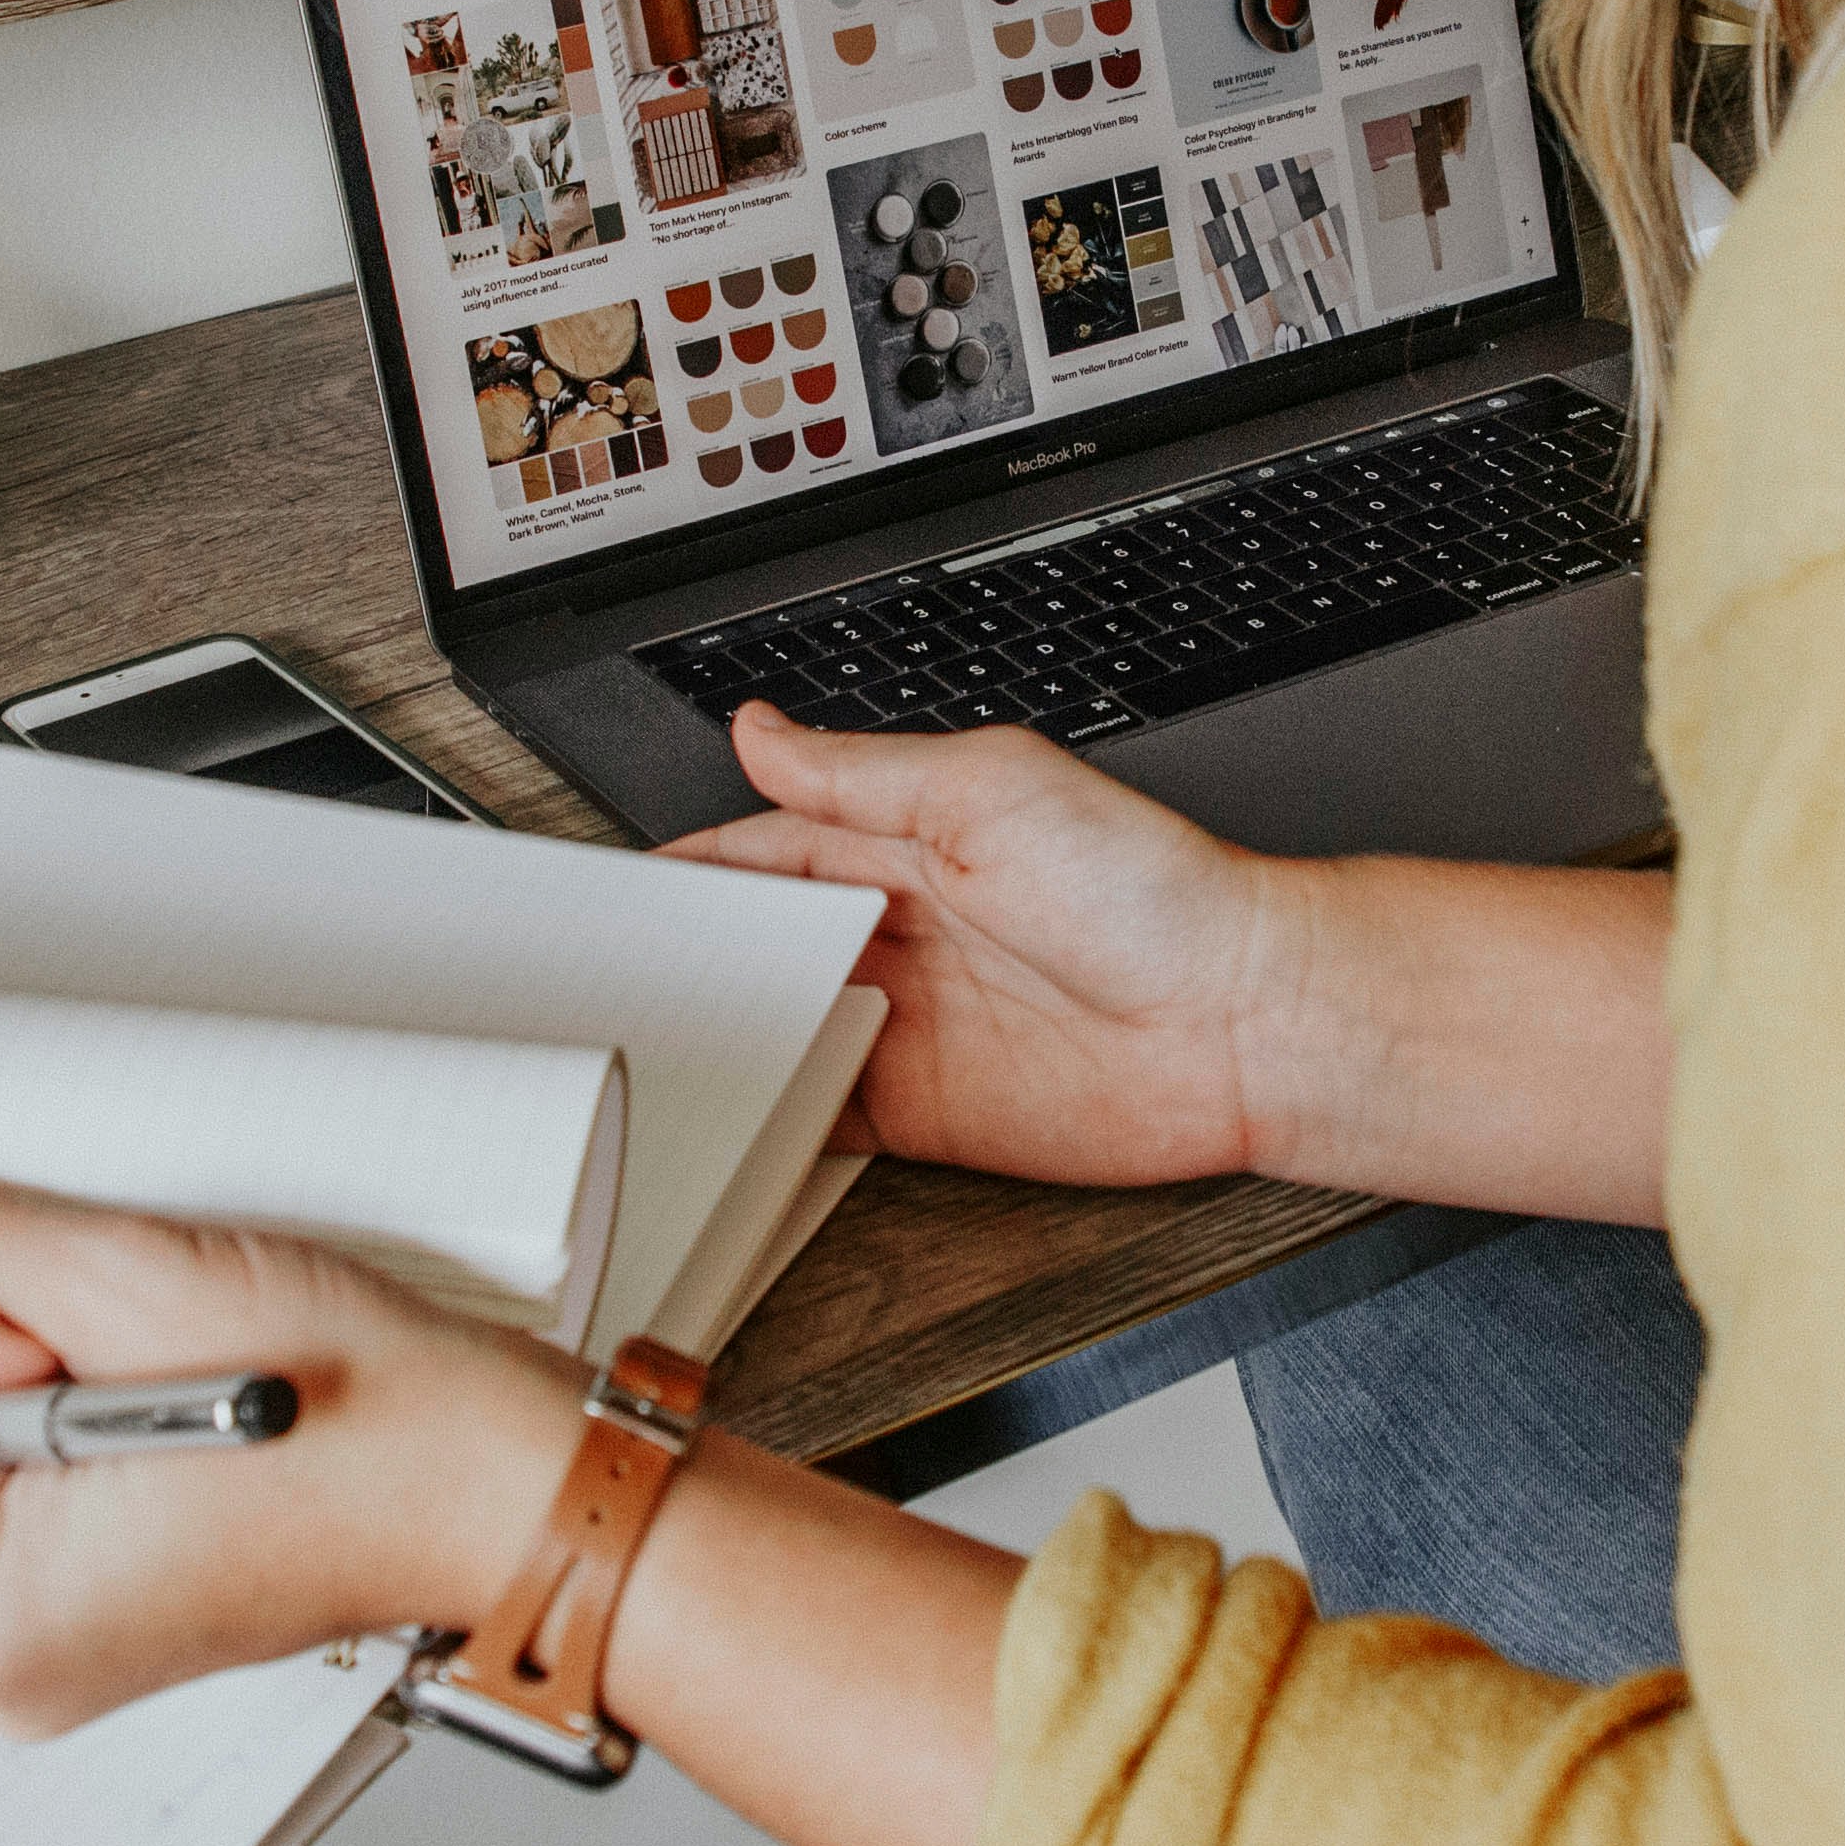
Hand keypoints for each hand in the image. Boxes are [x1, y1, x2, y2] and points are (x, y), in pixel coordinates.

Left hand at [0, 1152, 579, 1738]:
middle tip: (115, 1355)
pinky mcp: (75, 1618)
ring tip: (157, 1385)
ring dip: (18, 1381)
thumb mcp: (138, 1285)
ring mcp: (31, 1650)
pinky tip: (156, 1412)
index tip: (43, 1328)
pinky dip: (52, 1421)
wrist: (504, 1489)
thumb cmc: (376, 1424)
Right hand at [661, 702, 1322, 1186]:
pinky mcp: (921, 1112)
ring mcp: (904, 1024)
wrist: (1240, 1021)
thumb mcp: (989, 790)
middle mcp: (897, 933)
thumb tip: (759, 728)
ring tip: (641, 1048)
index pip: (759, 852)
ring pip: (776, 1031)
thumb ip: (858, 773)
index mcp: (902, 842)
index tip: (613, 894)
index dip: (687, 874)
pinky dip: (767, 1117)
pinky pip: (817, 1116)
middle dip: (684, 961)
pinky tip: (724, 1113)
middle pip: (756, 947)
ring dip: (720, 1039)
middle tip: (604, 981)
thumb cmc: (1150, 891)